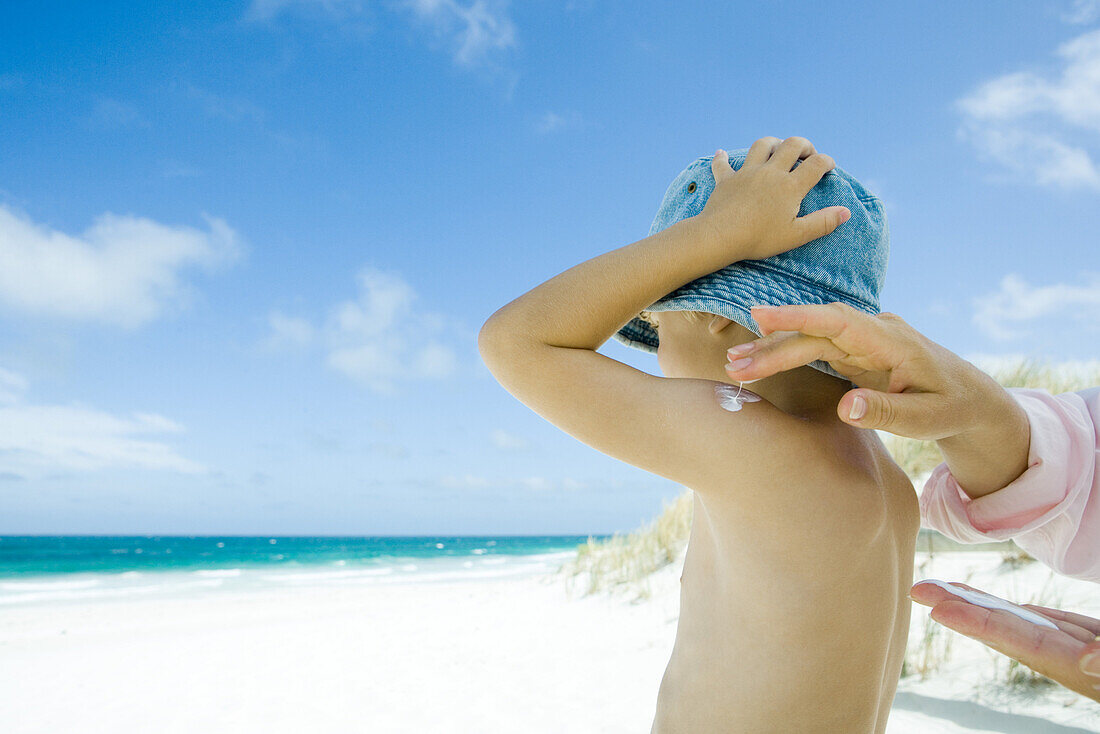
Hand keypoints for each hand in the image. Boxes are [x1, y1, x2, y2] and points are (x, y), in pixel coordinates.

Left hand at [698, 136, 850, 261]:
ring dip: (773, 143)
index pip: (816, 164)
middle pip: (792, 145)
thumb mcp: (796, 235)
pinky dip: (723, 158)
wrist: (720, 236)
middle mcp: (770, 172)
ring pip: (762, 145)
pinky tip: (722, 153)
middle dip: (804, 145)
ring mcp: (747, 173)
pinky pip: (723, 164)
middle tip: (808, 154)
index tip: (830, 167)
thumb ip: (823, 223)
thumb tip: (846, 212)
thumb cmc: (759, 238)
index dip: (827, 162)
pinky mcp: (726, 179)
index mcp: (790, 186)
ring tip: (778, 149)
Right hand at [726, 302, 1004, 440]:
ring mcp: (863, 340)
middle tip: (734, 364)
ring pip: (809, 339)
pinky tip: (758, 363)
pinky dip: (786, 355)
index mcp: (892, 341)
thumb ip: (887, 412)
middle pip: (814, 332)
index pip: (837, 321)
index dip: (797, 316)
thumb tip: (847, 408)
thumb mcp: (927, 420)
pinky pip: (814, 348)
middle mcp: (873, 333)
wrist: (972, 399)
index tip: (760, 315)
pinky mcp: (855, 352)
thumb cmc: (952, 408)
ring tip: (735, 365)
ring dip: (773, 350)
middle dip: (772, 345)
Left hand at [910, 580, 1099, 700]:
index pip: (1023, 645)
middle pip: (1010, 633)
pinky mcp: (1097, 643)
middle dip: (964, 609)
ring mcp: (1086, 654)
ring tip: (946, 589)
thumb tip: (1085, 661)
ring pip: (1028, 626)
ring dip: (987, 607)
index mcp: (1082, 671)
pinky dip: (1027, 615)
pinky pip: (1058, 627)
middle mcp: (1076, 664)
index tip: (939, 611)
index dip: (978, 625)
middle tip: (919, 590)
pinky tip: (1002, 607)